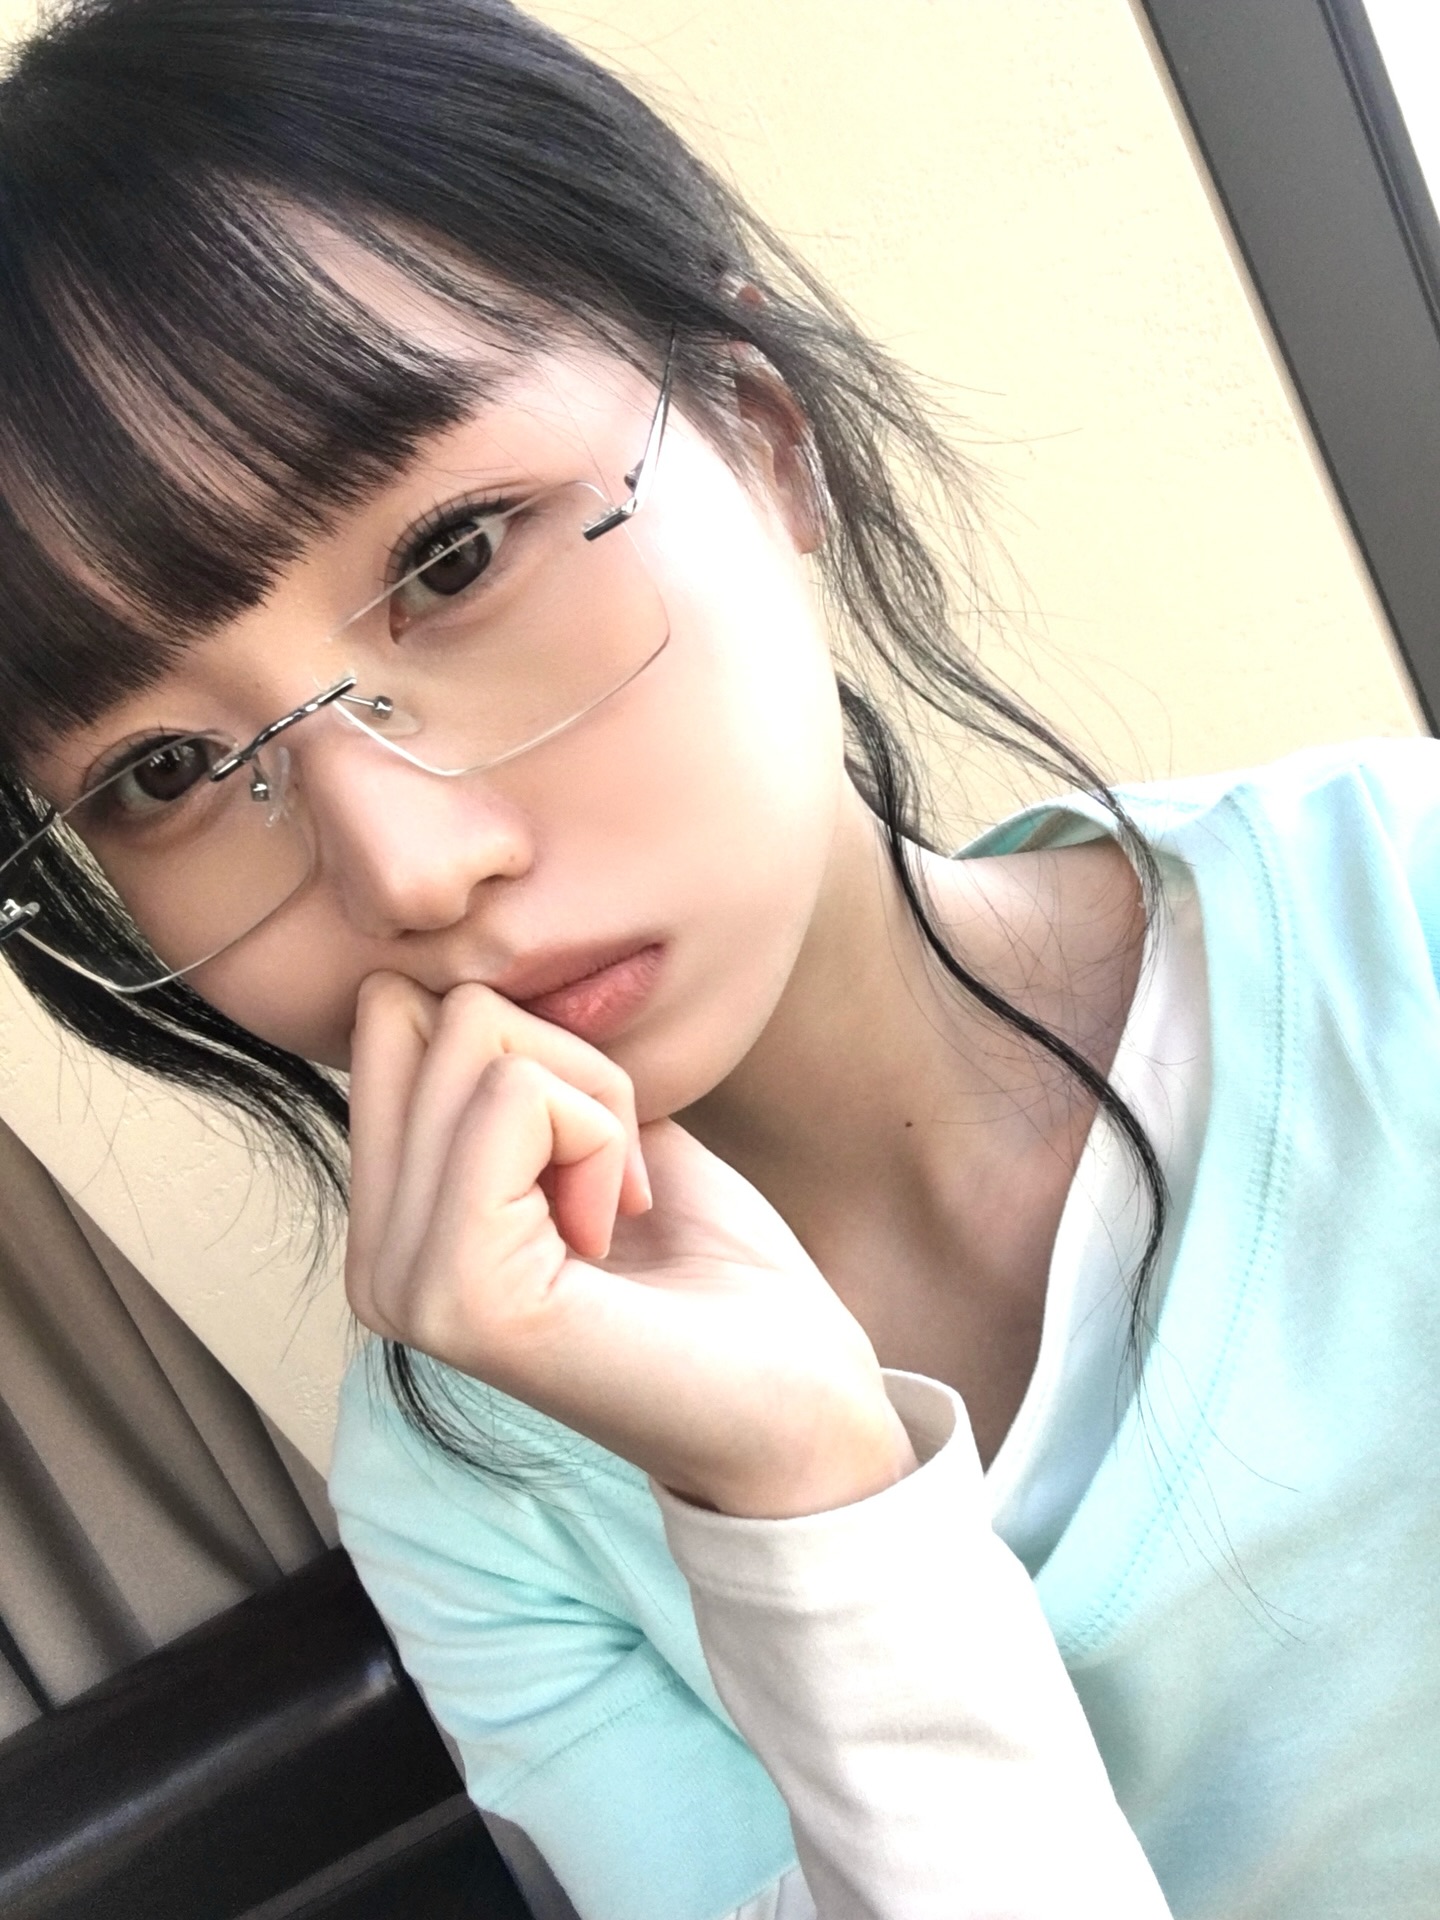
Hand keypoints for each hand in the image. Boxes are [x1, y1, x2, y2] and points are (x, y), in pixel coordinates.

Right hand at [346, 973, 916, 1517]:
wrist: (799, 1407)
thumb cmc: (722, 1273)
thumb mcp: (602, 1130)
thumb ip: (518, 1064)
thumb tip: (471, 977)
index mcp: (394, 1225)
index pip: (392, 1015)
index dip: (524, 1043)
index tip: (593, 1150)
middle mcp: (374, 1259)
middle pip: (421, 1009)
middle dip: (555, 1055)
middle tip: (614, 1177)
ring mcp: (404, 1285)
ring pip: (471, 1034)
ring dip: (590, 1096)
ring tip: (620, 1210)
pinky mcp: (460, 1296)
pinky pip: (515, 1098)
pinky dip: (601, 1132)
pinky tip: (620, 1230)